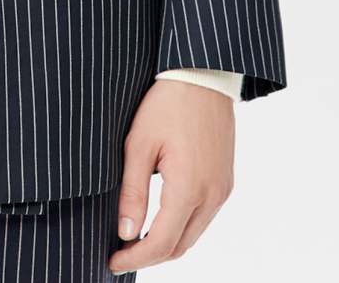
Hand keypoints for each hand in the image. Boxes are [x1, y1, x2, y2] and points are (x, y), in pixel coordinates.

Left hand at [107, 78, 234, 274]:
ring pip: (193, 235)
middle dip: (149, 256)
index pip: (161, 243)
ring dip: (166, 244)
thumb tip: (125, 232)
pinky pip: (203, 218)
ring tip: (135, 240)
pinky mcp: (225, 182)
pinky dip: (181, 228)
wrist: (202, 76)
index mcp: (189, 188)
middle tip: (121, 254)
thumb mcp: (139, 143)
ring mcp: (222, 190)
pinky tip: (160, 220)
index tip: (113, 262)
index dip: (135, 258)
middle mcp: (212, 196)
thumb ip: (132, 191)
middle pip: (179, 246)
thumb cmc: (166, 103)